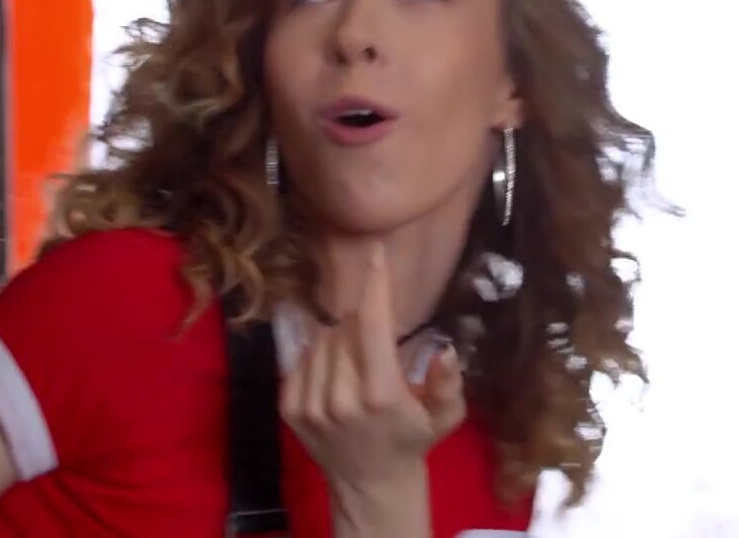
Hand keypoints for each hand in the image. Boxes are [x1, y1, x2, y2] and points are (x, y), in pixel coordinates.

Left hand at [280, 243, 465, 494]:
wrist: (369, 485)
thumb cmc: (412, 440)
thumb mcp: (446, 416)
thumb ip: (448, 384)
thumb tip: (445, 350)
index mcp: (380, 393)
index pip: (372, 325)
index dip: (374, 286)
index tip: (375, 254)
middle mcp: (340, 397)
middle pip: (345, 327)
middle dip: (361, 322)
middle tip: (376, 344)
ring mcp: (311, 403)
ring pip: (321, 340)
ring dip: (339, 339)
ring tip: (356, 363)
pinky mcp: (290, 408)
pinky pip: (301, 359)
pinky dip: (318, 356)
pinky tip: (335, 374)